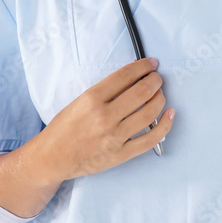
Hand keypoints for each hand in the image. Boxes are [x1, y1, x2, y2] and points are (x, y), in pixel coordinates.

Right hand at [35, 58, 173, 180]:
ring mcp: (114, 137)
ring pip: (149, 113)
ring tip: (160, 94)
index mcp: (92, 99)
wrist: (52, 158)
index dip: (142, 66)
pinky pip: (150, 139)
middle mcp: (104, 117)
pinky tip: (170, 115)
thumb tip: (132, 74)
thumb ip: (105, 90)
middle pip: (142, 92)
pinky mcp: (120, 154)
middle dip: (155, 80)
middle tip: (157, 78)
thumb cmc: (64, 128)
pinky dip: (165, 125)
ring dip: (160, 99)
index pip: (125, 76)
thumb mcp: (79, 100)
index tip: (151, 63)